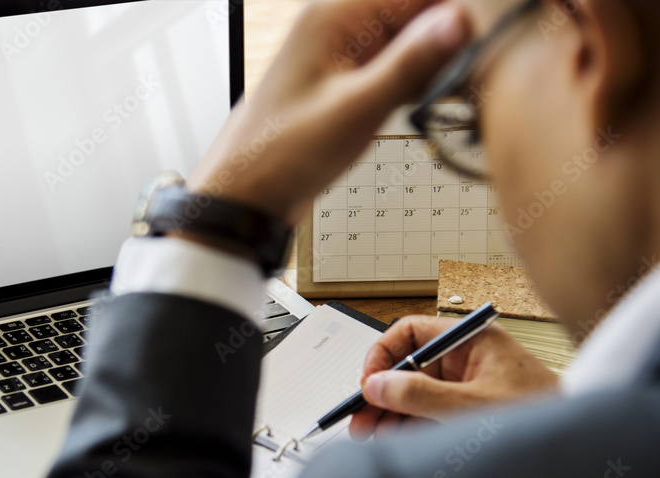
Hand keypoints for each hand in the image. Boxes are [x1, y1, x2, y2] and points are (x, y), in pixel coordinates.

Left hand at [186, 0, 468, 224]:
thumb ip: (409, 64)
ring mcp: (343, 54)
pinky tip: (438, 100)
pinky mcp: (347, 82)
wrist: (244, 197)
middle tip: (485, 67)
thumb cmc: (279, 155)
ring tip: (467, 87)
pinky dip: (420, 79)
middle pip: (416, 10)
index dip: (458, 10)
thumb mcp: (354, 110)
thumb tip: (458, 20)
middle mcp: (338, 26)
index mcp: (333, 16)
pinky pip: (396, 66)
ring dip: (439, 59)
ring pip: (410, 39)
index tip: (494, 34)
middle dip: (452, 35)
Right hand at [349, 316, 559, 439]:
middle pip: (406, 367)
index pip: (411, 332)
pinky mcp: (464, 413)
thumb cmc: (541, 415)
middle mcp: (464, 360)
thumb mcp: (472, 405)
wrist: (577, 448)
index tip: (368, 381)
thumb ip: (420, 396)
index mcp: (470, 340)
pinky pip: (425, 414)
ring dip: (388, 414)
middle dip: (380, 393)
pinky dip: (405, 427)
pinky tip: (391, 439)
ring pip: (412, 394)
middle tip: (359, 417)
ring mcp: (463, 387)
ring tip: (370, 435)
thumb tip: (376, 386)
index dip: (383, 354)